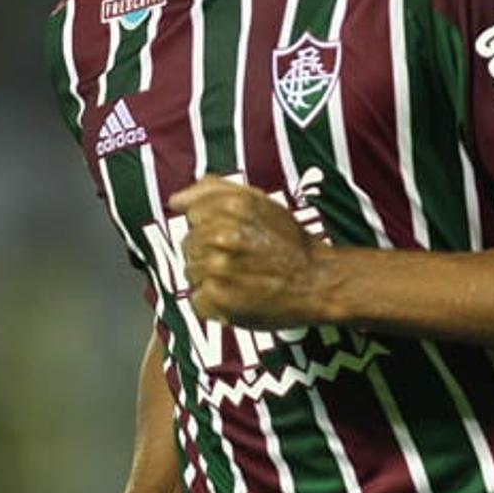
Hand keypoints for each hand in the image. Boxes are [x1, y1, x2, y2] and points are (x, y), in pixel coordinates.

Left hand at [168, 176, 331, 328]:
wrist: (317, 282)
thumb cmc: (291, 244)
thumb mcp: (259, 201)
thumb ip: (214, 190)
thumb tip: (176, 200)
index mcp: (231, 207)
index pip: (192, 214)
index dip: (211, 225)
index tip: (230, 235)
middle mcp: (221, 235)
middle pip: (189, 243)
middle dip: (209, 251)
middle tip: (239, 258)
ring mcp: (217, 268)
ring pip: (190, 271)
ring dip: (210, 277)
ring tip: (239, 277)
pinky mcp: (216, 299)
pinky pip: (196, 299)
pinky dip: (212, 302)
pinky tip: (235, 295)